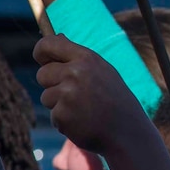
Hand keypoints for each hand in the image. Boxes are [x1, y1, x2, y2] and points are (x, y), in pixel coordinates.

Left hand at [36, 35, 147, 156]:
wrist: (127, 132)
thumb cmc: (113, 100)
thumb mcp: (101, 71)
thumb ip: (78, 58)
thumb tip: (57, 36)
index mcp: (86, 58)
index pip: (48, 44)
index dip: (41, 52)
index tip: (42, 58)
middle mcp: (75, 73)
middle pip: (42, 74)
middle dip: (53, 85)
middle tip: (77, 95)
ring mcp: (68, 94)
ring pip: (46, 97)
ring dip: (59, 105)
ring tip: (84, 109)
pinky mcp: (62, 114)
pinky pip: (53, 115)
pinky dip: (64, 121)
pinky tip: (83, 122)